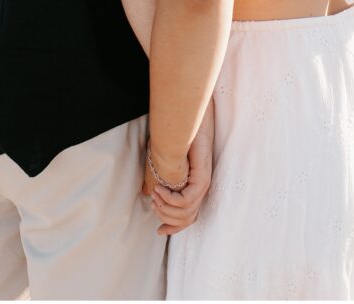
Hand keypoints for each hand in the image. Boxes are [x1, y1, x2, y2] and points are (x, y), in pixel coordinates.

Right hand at [142, 101, 214, 235]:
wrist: (186, 122)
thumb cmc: (174, 140)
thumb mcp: (162, 165)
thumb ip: (159, 181)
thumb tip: (149, 196)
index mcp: (194, 188)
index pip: (188, 218)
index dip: (174, 228)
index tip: (159, 231)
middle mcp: (201, 189)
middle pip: (187, 220)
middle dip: (166, 217)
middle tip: (153, 203)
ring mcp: (204, 184)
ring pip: (186, 213)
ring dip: (165, 207)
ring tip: (155, 194)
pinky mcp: (203, 179)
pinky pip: (185, 201)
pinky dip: (169, 199)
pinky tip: (160, 189)